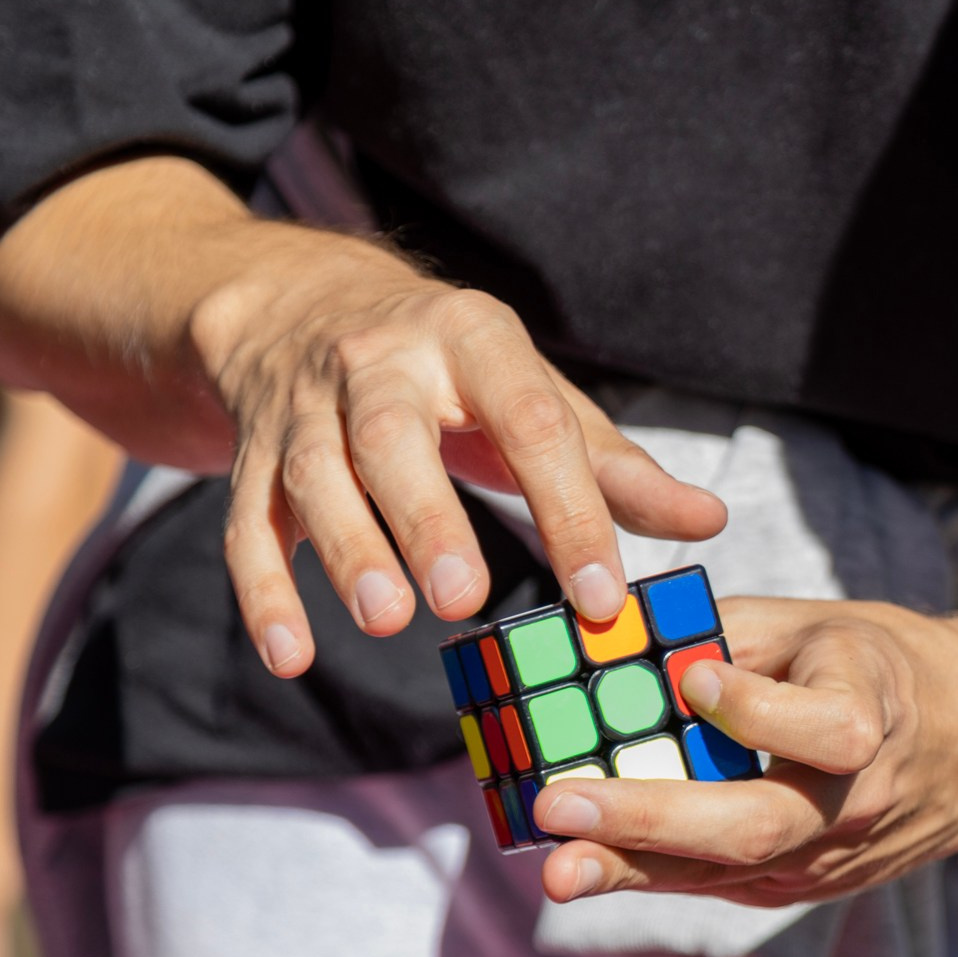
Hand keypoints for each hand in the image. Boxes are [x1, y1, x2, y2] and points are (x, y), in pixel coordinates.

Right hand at [190, 228, 726, 673]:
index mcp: (474, 339)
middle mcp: (379, 362)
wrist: (301, 302)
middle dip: (425, 516)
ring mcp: (305, 406)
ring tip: (386, 618)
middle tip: (462, 598)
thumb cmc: (456, 373)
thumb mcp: (540, 396)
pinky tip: (290, 654)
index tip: (601, 593)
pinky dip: (263, 590)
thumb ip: (617, 468)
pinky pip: (247, 520)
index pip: (529, 420)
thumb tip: (710, 522)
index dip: (568, 507)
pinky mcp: (253, 452)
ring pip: (313, 474)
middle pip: (393, 436)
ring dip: (346, 548)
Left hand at [530, 597, 957, 906]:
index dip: (755, 708)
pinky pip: (725, 883)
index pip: (825, 729)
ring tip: (557, 865)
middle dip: (652, 819)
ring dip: (635, 868)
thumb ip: (726, 632)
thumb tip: (614, 634)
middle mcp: (861, 799)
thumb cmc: (887, 669)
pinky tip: (590, 861)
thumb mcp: (824, 626)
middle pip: (758, 826)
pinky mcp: (811, 887)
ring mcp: (836, 857)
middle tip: (562, 803)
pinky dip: (655, 872)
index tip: (693, 677)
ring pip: (730, 871)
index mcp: (878, 715)